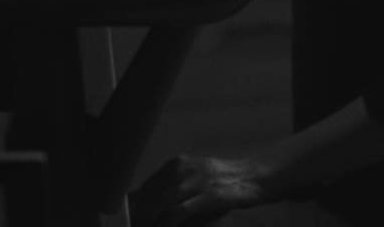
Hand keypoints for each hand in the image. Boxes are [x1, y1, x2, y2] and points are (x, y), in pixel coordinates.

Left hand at [127, 154, 277, 225]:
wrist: (255, 176)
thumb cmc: (223, 180)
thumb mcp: (196, 178)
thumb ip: (175, 187)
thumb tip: (150, 203)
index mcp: (177, 164)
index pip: (148, 185)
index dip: (136, 204)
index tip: (128, 218)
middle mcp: (183, 168)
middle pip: (151, 194)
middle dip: (140, 214)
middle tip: (135, 226)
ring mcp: (197, 181)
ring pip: (163, 203)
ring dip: (151, 220)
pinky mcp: (210, 195)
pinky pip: (181, 211)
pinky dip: (168, 223)